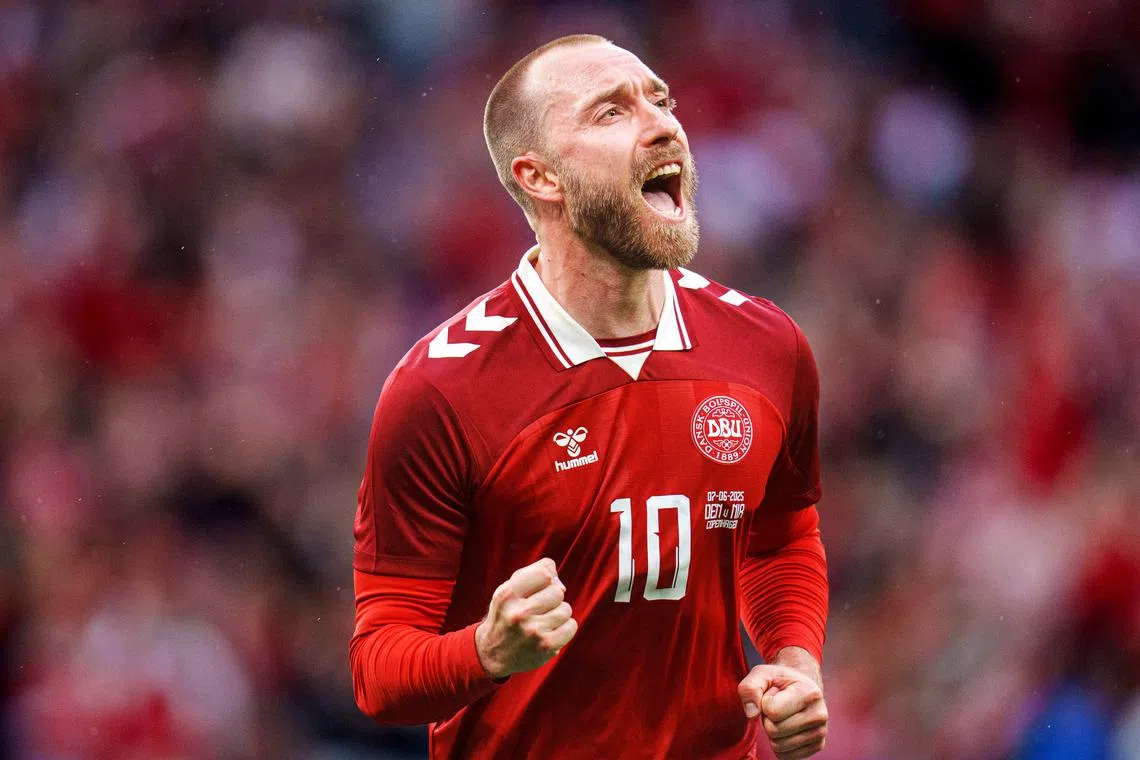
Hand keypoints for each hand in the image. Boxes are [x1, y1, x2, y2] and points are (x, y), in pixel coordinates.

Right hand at [475, 557, 577, 678]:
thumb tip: (561, 584)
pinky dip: (565, 628)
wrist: (492, 653)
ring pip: (566, 609)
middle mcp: (518, 613)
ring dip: (559, 614)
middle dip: (552, 598)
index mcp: (507, 595)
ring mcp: (533, 631)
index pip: (544, 573)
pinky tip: (552, 631)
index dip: (546, 579)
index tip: (538, 588)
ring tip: (544, 621)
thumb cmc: (507, 613)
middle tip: (539, 608)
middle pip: (557, 592)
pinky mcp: (546, 646)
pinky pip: (571, 626)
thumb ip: (535, 573)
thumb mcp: (510, 589)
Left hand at [737, 648, 826, 759]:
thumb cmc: (779, 681)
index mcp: (810, 693)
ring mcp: (820, 733)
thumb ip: (750, 688)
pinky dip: (779, 743)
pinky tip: (786, 727)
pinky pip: (785, 756)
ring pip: (778, 746)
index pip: (772, 711)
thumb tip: (751, 713)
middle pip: (774, 731)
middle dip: (767, 719)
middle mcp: (820, 714)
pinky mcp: (817, 746)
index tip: (773, 694)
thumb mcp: (762, 673)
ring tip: (781, 715)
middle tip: (776, 706)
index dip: (764, 703)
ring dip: (772, 731)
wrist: (800, 686)